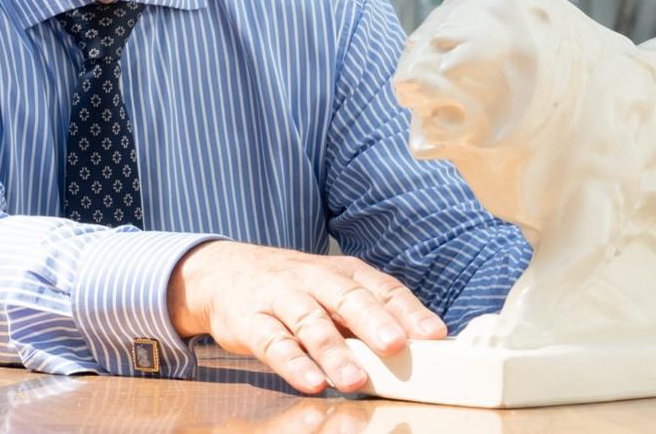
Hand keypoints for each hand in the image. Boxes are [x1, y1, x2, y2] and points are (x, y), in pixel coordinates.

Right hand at [167, 240, 446, 394]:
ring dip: (334, 352)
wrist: (220, 272)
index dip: (408, 309)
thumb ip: (365, 314)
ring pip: (309, 321)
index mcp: (340, 271)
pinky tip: (311, 382)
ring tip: (355, 380)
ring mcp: (279, 298)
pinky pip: (272, 342)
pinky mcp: (249, 321)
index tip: (435, 334)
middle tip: (398, 346)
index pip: (380, 286)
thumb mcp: (329, 289)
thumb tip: (417, 346)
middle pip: (346, 297)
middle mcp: (311, 279)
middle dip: (374, 322)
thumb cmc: (290, 287)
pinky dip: (292, 363)